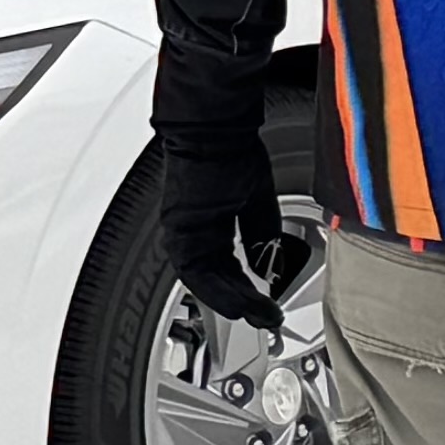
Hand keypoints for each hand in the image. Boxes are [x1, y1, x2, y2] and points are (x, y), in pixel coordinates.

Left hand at [158, 143, 300, 335]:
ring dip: (230, 299)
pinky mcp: (178, 226)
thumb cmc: (233, 150)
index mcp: (208, 223)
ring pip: (202, 279)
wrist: (214, 127)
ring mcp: (181, 229)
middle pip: (213, 278)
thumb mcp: (256, 200)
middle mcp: (191, 230)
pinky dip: (216, 289)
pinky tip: (237, 299)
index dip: (244, 289)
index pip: (224, 268)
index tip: (263, 305)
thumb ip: (260, 236)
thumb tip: (267, 267)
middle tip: (263, 316)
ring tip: (255, 313)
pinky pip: (194, 269)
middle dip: (240, 301)